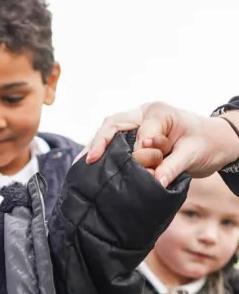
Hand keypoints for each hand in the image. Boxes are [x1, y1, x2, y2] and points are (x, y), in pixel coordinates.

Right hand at [85, 103, 238, 186]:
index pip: (140, 130)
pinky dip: (100, 151)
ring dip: (94, 146)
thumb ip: (172, 166)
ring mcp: (134, 124)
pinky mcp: (131, 137)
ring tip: (80, 164)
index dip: (138, 149)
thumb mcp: (193, 154)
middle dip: (100, 141)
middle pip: (113, 123)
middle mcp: (142, 114)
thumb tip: (154, 181)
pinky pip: (111, 141)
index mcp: (158, 112)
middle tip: (89, 160)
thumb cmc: (207, 143)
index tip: (143, 167)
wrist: (214, 142)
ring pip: (108, 132)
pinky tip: (87, 164)